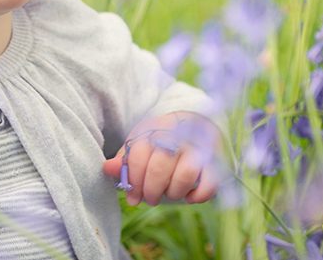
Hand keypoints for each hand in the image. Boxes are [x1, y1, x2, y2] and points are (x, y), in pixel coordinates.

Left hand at [105, 111, 225, 204]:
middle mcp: (175, 138)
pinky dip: (197, 196)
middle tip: (150, 199)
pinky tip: (189, 197)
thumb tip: (106, 169)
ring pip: (184, 176)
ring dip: (174, 193)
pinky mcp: (216, 164)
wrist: (197, 124)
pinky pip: (208, 185)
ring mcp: (197, 150)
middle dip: (151, 190)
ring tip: (169, 194)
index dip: (133, 180)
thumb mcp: (141, 143)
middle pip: (159, 168)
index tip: (132, 197)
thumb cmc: (161, 140)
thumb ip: (125, 158)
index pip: (138, 156)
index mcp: (153, 131)